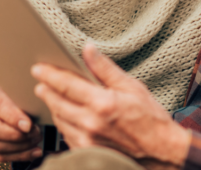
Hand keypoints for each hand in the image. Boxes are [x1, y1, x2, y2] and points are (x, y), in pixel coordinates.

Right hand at [0, 80, 42, 161]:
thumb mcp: (13, 85)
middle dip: (18, 135)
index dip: (13, 117)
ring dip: (19, 148)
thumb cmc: (6, 89)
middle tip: (36, 133)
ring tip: (36, 142)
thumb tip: (37, 108)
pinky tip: (32, 152)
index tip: (29, 125)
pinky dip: (17, 156)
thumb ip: (21, 96)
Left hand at [32, 44, 189, 169]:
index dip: (49, 75)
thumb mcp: (132, 87)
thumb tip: (88, 49)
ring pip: (59, 120)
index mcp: (102, 103)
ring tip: (51, 96)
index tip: (38, 68)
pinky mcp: (88, 151)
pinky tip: (65, 115)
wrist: (161, 151)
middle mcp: (91, 123)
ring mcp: (88, 140)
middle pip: (57, 103)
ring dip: (53, 106)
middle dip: (46, 90)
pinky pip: (66, 135)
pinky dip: (63, 123)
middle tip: (40, 81)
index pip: (66, 85)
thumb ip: (105, 69)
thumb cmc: (151, 118)